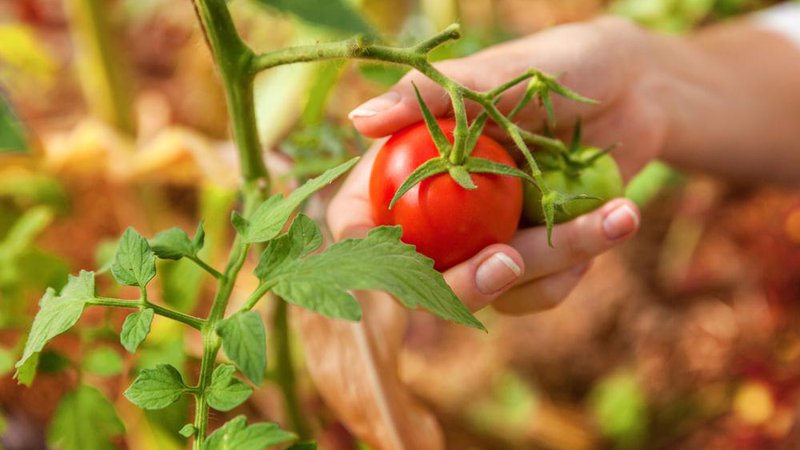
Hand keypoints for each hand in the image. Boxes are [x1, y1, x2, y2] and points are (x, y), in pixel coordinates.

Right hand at [329, 17, 652, 313]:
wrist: (632, 89)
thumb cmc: (553, 66)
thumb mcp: (491, 76)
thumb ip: (425, 97)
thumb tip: (359, 119)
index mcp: (405, 167)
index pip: (357, 222)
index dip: (366, 253)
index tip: (403, 261)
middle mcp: (434, 213)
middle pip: (419, 281)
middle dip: (466, 284)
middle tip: (511, 262)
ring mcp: (478, 240)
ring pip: (489, 290)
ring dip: (553, 262)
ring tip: (616, 215)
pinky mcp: (523, 260)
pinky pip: (533, 296)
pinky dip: (575, 267)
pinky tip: (614, 220)